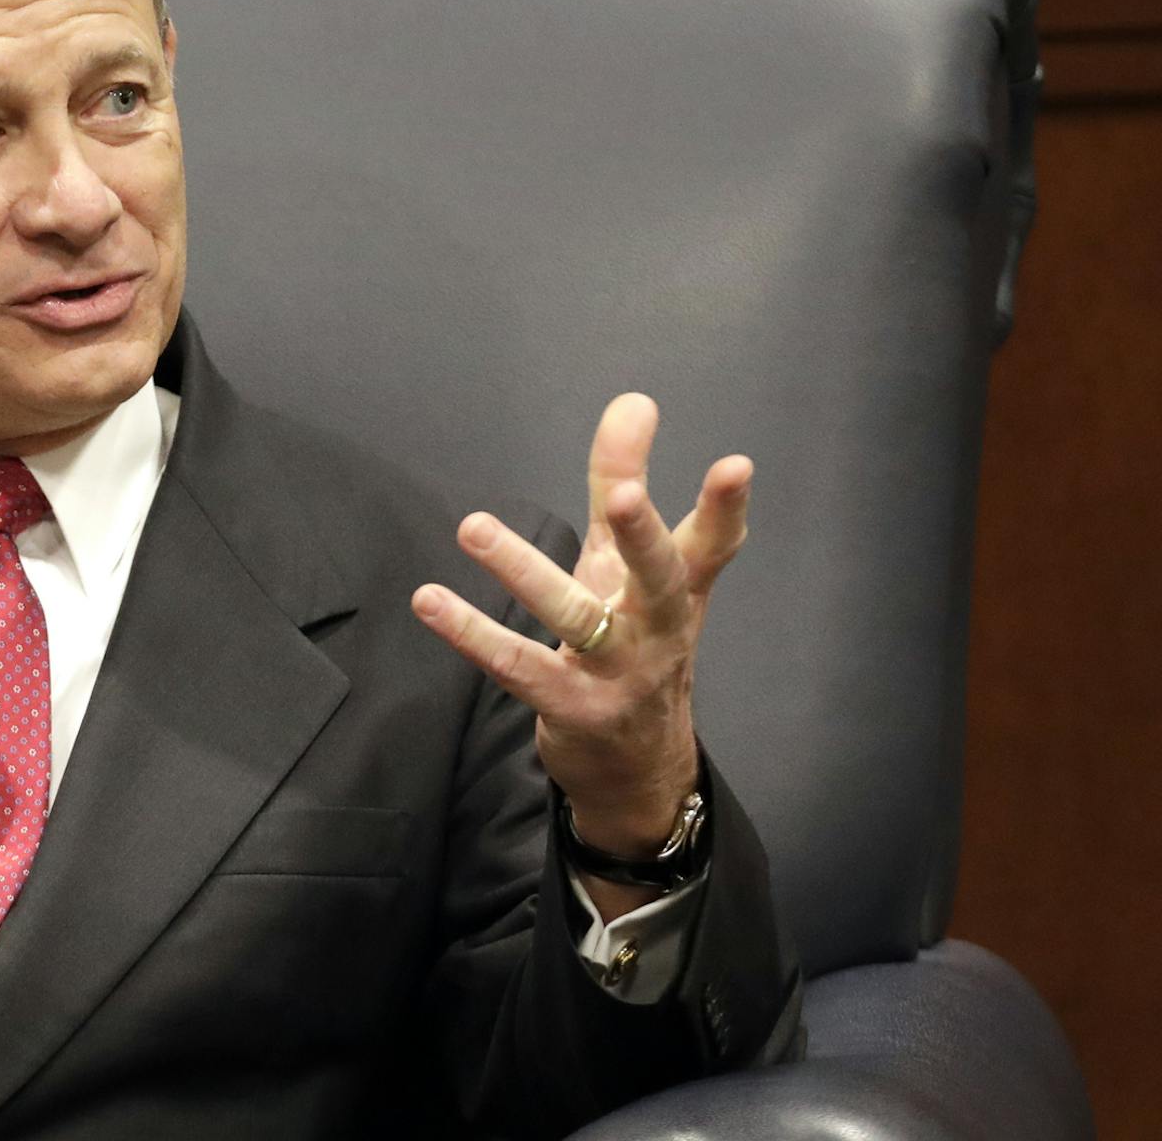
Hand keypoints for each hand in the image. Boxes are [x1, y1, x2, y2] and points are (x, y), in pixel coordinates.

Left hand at [412, 394, 750, 867]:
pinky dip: (472, 633)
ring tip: (474, 527)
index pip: (712, 544)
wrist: (637, 767)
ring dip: (523, 571)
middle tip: (630, 495)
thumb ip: (623, 483)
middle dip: (646, 537)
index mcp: (679, 591)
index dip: (726, 507)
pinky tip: (430, 601)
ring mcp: (618, 674)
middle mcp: (657, 630)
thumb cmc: (633, 643)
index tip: (737, 465)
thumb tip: (633, 401)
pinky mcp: (571, 708)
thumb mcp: (627, 566)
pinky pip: (518, 668)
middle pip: (660, 580)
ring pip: (576, 619)